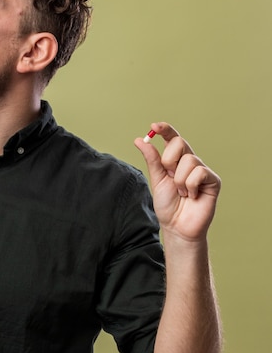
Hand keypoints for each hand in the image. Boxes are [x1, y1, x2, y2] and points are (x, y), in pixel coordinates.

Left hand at [135, 123, 220, 241]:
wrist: (177, 226)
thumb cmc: (167, 204)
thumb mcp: (156, 179)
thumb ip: (151, 159)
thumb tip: (139, 139)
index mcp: (176, 160)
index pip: (173, 138)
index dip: (165, 129)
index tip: (154, 126)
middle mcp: (190, 162)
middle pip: (180, 143)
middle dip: (168, 161)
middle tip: (169, 177)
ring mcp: (203, 170)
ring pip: (189, 160)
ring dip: (179, 180)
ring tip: (181, 192)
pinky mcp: (213, 181)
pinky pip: (199, 172)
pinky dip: (190, 185)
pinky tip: (192, 196)